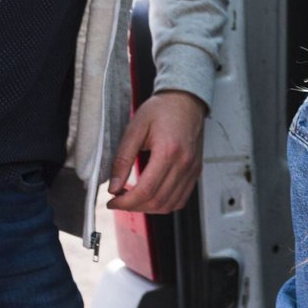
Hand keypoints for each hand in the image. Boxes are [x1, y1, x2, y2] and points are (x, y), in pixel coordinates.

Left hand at [107, 90, 206, 212]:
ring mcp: (192, 169)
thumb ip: (123, 159)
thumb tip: (113, 187)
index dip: (126, 202)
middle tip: (118, 200)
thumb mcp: (135, 129)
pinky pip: (181, 199)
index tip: (112, 201)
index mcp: (168, 151)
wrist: (186, 99)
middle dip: (134, 206)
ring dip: (148, 208)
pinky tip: (151, 196)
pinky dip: (164, 204)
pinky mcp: (195, 171)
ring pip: (170, 204)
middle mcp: (184, 163)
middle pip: (157, 201)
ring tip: (133, 199)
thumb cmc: (161, 109)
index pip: (146, 190)